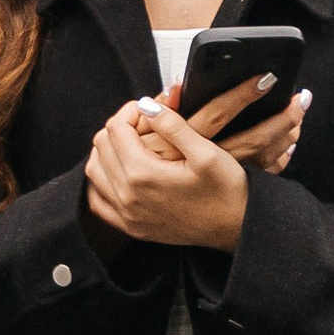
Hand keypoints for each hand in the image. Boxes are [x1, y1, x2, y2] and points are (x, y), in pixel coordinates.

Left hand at [84, 91, 258, 250]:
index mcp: (143, 174)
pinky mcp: (131, 227)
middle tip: (141, 122)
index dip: (129, 111)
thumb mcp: (207, 153)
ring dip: (107, 151)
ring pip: (94, 171)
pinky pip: (98, 201)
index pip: (116, 129)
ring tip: (131, 143)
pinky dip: (102, 181)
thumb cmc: (229, 192)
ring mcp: (126, 214)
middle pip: (101, 147)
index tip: (146, 108)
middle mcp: (128, 195)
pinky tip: (119, 172)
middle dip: (118, 128)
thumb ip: (173, 126)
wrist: (238, 228)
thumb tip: (146, 106)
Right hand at [134, 76, 308, 175]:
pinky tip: (287, 147)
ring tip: (298, 114)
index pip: (218, 113)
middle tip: (301, 98)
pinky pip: (264, 175)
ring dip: (284, 135)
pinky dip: (279, 159)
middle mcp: (210, 163)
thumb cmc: (142, 168)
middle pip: (255, 137)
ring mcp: (223, 178)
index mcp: (186, 145)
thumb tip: (178, 86)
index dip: (242, 95)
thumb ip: (161, 110)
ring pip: (263, 157)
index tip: (265, 78)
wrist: (142, 209)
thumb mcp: (140, 137)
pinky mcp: (231, 189)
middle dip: (282, 117)